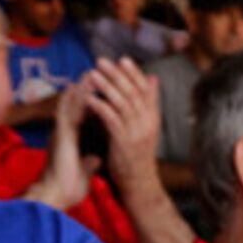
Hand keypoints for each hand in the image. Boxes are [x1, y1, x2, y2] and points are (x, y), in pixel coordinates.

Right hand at [25, 83, 92, 210]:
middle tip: (98, 73)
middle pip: (77, 107)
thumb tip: (96, 159)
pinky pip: (67, 113)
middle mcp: (65, 133)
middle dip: (87, 91)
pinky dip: (74, 101)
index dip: (93, 105)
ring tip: (91, 73)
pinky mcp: (60, 136)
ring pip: (71, 106)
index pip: (84, 119)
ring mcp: (61, 133)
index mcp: (72, 141)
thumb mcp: (84, 173)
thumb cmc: (67, 188)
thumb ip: (89, 163)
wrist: (55, 197)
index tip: (104, 92)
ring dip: (81, 89)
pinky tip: (80, 87)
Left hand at [82, 58, 161, 181]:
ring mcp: (137, 132)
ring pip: (122, 103)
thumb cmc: (137, 153)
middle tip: (101, 61)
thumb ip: (147, 103)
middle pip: (133, 92)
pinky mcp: (124, 142)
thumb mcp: (146, 125)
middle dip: (117, 75)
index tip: (122, 59)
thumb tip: (152, 79)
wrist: (139, 182)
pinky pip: (111, 119)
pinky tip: (89, 97)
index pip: (146, 90)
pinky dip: (100, 106)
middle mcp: (148, 123)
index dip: (135, 74)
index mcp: (153, 118)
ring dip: (106, 86)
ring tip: (92, 73)